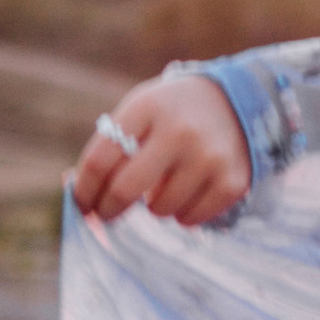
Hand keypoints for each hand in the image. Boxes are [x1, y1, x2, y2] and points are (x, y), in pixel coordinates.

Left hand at [71, 74, 252, 225]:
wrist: (237, 101)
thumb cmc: (172, 114)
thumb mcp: (141, 114)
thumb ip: (111, 150)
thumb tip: (83, 202)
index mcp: (147, 108)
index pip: (99, 160)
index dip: (84, 189)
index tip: (82, 203)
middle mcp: (180, 131)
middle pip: (125, 189)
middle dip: (108, 209)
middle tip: (107, 213)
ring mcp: (209, 157)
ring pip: (160, 210)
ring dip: (154, 207)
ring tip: (164, 188)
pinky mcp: (233, 181)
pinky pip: (190, 219)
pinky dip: (182, 213)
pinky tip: (188, 192)